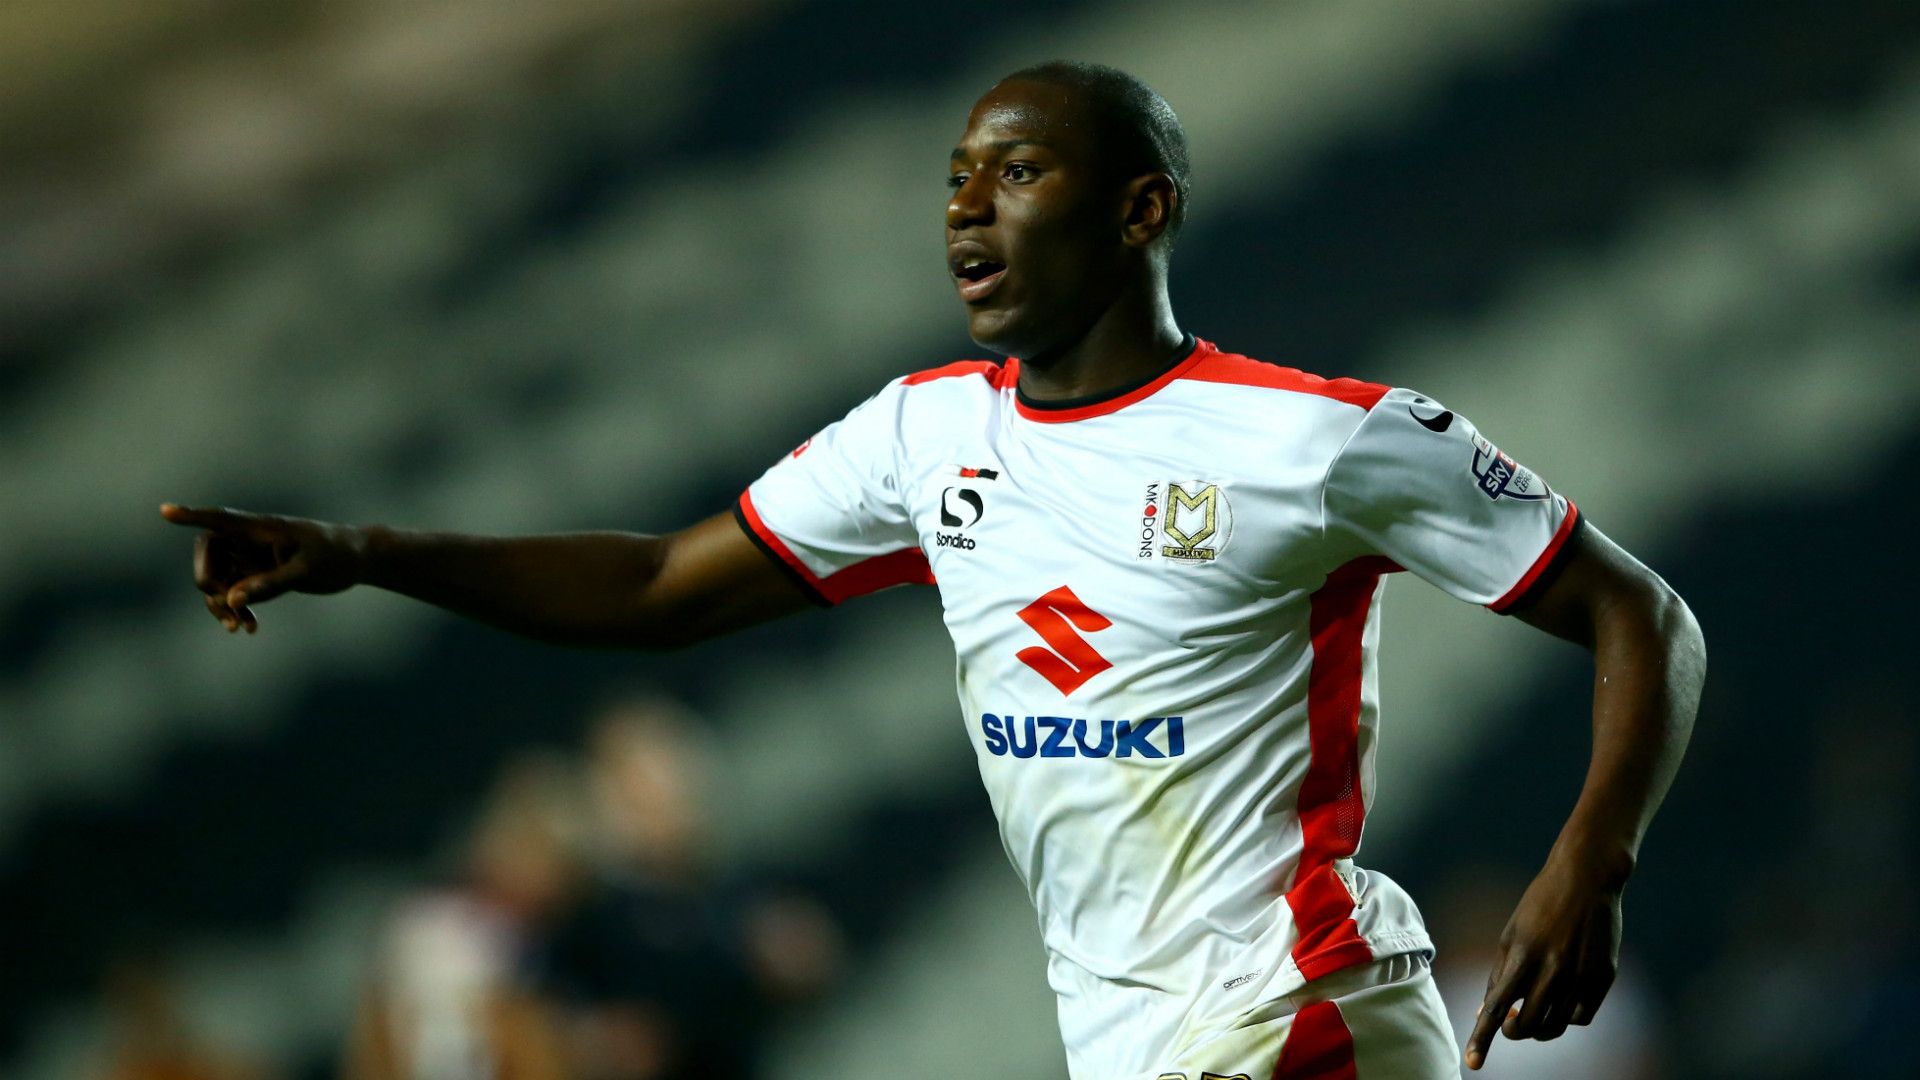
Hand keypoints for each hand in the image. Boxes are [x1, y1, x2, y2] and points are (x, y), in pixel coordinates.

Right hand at [159, 504, 368, 632]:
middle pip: (208, 555)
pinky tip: (250, 628)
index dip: (192, 516)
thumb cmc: (336, 556)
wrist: (356, 561)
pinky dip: (236, 608)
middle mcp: (250, 539)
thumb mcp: (306, 571)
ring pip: (217, 578)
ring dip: (221, 603)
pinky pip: (232, 591)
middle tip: (228, 607)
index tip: (164, 511)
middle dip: (209, 582)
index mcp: (263, 527)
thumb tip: (231, 599)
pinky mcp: (256, 573)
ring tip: (240, 626)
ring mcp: (251, 556)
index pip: (220, 519)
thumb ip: (270, 584)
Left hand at [1464, 848, 1623, 1069]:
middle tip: (1508, 1023)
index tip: (1472, 1063)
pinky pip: (1580, 1017)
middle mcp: (1554, 968)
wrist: (1587, 879)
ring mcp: (1582, 975)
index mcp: (1523, 955)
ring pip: (1555, 1027)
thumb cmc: (1540, 905)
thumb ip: (1499, 974)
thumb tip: (1483, 1012)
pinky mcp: (1604, 978)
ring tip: (1530, 1013)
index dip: (1483, 1038)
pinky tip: (1558, 1002)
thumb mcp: (1511, 934)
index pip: (1497, 1007)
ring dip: (1538, 1028)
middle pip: (1527, 1025)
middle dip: (1512, 1031)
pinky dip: (1565, 1018)